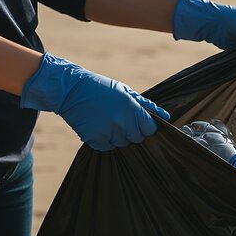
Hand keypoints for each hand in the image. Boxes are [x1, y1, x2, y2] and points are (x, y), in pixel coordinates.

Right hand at [21, 53, 169, 150]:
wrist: (70, 90)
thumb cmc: (101, 88)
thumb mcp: (126, 92)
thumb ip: (147, 106)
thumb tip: (166, 116)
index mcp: (132, 108)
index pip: (150, 129)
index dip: (145, 126)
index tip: (138, 122)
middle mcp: (122, 122)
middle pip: (137, 138)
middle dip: (132, 131)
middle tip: (120, 119)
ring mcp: (108, 132)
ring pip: (122, 143)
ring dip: (118, 136)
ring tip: (107, 120)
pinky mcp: (95, 140)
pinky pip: (108, 147)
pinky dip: (105, 140)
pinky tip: (98, 126)